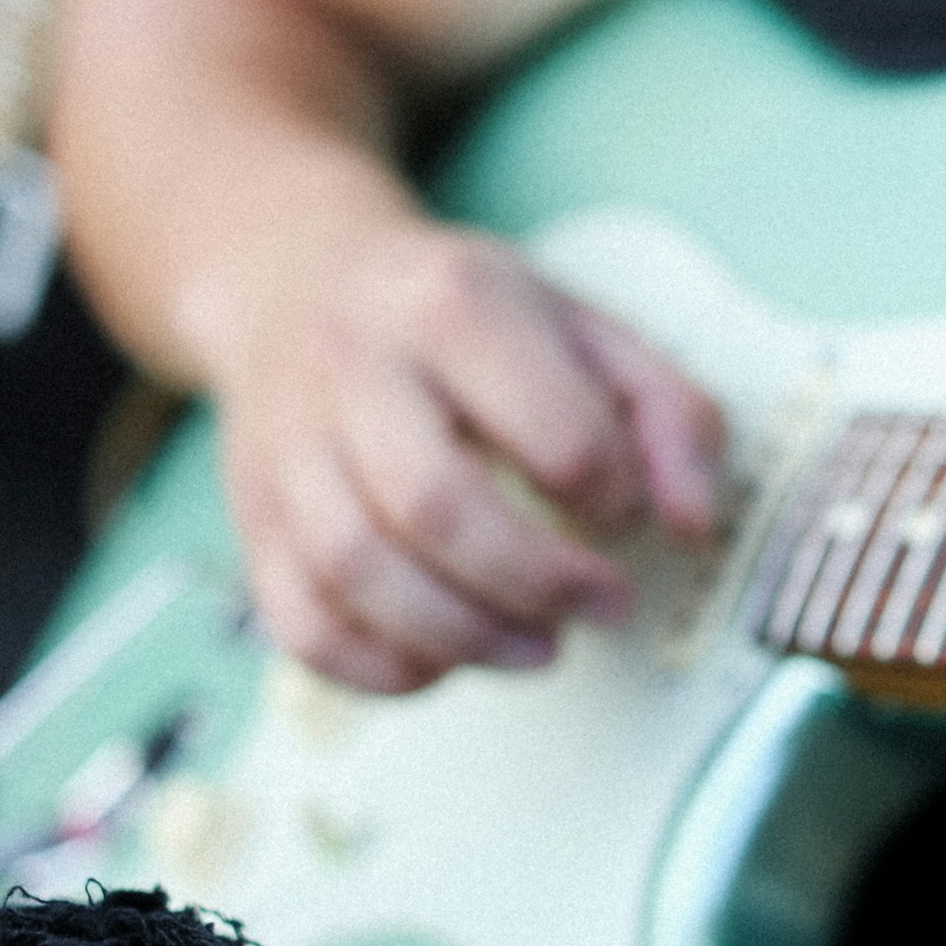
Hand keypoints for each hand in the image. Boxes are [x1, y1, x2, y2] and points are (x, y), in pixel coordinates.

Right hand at [212, 215, 722, 692]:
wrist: (294, 278)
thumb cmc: (461, 320)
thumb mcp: (584, 327)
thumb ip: (667, 415)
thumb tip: (692, 524)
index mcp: (453, 305)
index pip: (556, 434)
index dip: (614, 498)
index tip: (628, 517)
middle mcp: (355, 368)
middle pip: (439, 508)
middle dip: (541, 583)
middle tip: (604, 610)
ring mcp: (289, 446)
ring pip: (358, 571)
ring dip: (465, 636)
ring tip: (536, 648)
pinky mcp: (252, 516)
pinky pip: (299, 622)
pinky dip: (378, 667)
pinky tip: (445, 662)